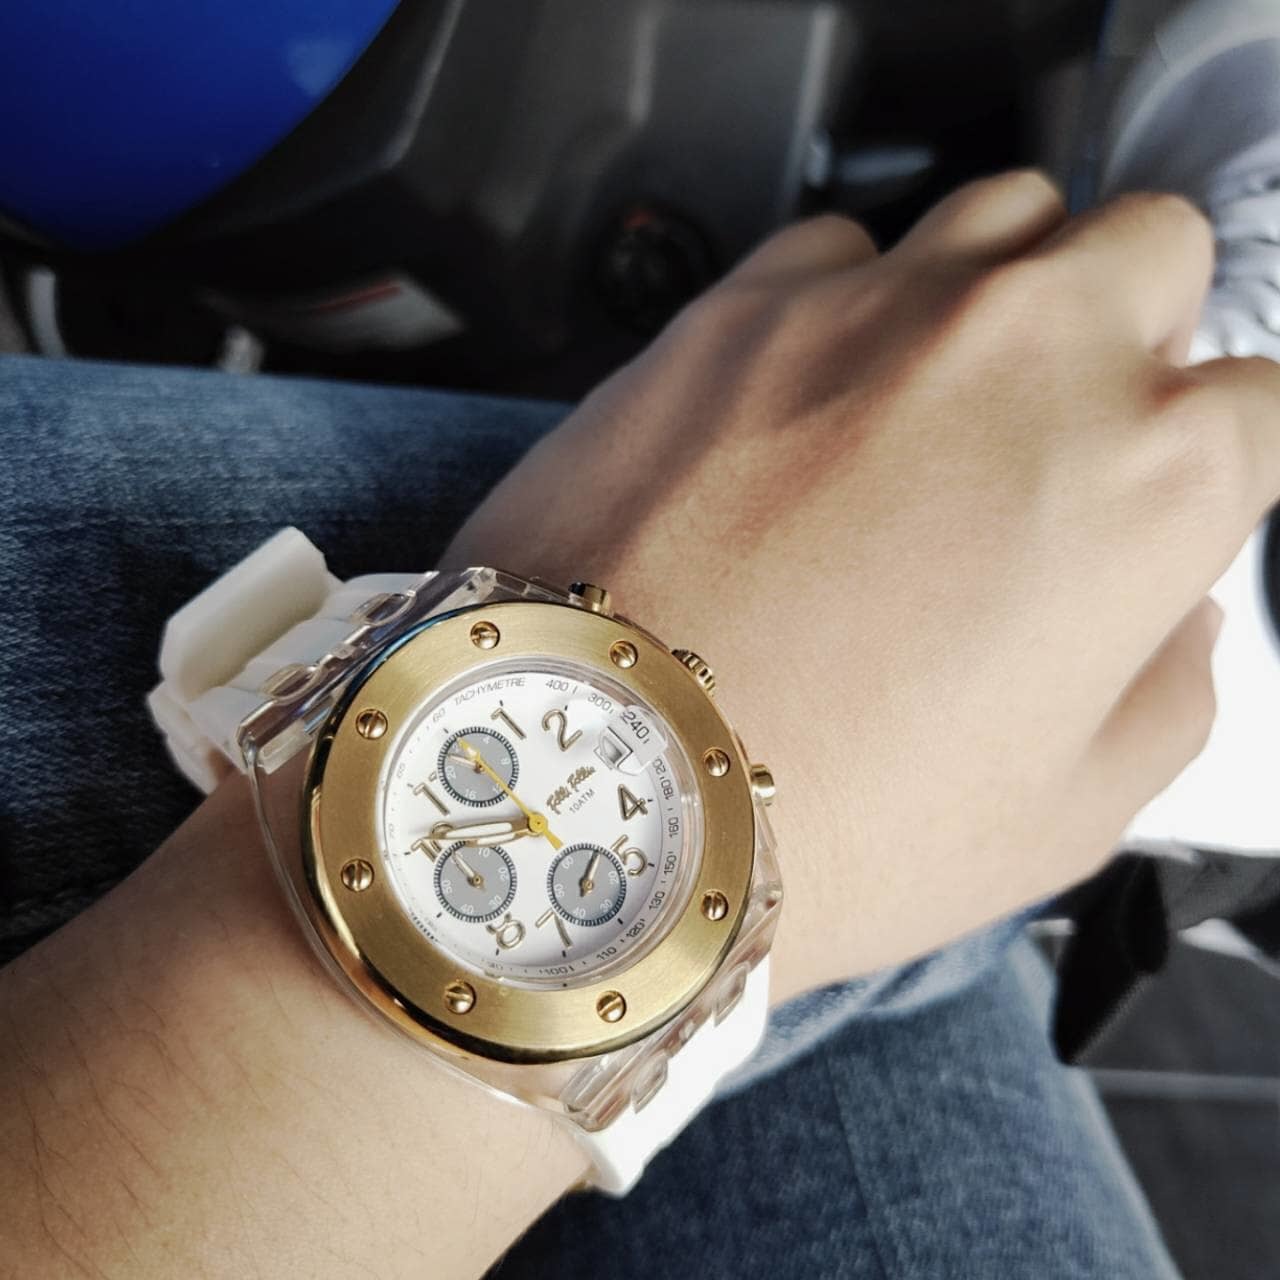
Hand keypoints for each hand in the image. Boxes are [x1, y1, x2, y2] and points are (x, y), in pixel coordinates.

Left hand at [447, 171, 1279, 999]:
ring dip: (1003, 292)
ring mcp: (877, 311)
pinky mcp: (738, 307)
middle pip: (1150, 251)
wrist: (595, 788)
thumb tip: (1171, 605)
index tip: (1173, 498)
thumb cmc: (829, 826)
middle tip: (1059, 438)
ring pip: (1005, 215)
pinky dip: (853, 306)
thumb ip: (1167, 687)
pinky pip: (841, 249)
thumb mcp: (1066, 815)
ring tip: (940, 409)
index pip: (1267, 402)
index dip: (1226, 459)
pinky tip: (812, 405)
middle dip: (1132, 332)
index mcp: (1150, 479)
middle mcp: (1029, 352)